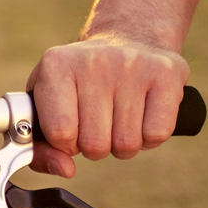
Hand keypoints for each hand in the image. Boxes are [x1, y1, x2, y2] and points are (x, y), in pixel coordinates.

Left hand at [27, 32, 188, 178]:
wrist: (130, 38)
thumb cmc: (81, 81)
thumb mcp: (48, 102)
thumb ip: (41, 145)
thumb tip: (66, 170)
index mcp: (56, 65)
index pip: (59, 132)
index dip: (66, 144)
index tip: (71, 130)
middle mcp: (93, 61)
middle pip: (95, 144)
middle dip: (96, 146)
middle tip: (99, 123)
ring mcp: (132, 65)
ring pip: (127, 145)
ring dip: (123, 143)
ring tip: (120, 117)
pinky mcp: (166, 74)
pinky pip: (156, 135)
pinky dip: (149, 138)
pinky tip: (142, 115)